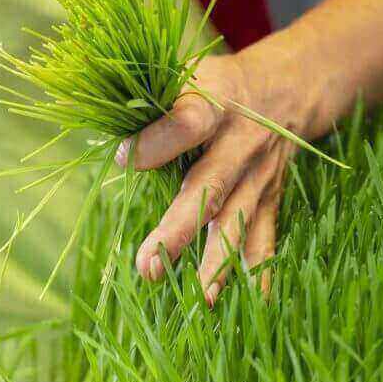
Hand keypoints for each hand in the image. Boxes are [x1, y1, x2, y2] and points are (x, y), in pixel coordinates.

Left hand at [116, 54, 294, 304]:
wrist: (287, 89)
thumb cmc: (217, 86)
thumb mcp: (187, 75)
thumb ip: (148, 103)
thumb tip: (95, 129)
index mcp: (216, 104)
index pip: (188, 122)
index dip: (157, 141)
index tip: (123, 158)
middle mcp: (241, 143)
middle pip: (210, 188)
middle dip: (179, 229)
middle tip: (148, 264)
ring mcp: (259, 176)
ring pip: (237, 222)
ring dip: (218, 263)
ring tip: (199, 299)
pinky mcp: (270, 199)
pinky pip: (265, 239)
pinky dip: (259, 274)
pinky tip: (251, 306)